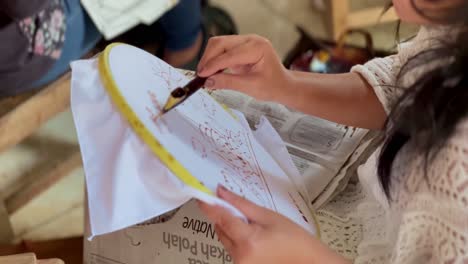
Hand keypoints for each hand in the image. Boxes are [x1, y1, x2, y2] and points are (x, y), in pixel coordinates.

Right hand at [197, 35, 291, 101]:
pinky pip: (222, 49)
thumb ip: (228, 83)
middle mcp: (251, 40)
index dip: (213, 65)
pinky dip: (214, 60)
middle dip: (208, 59)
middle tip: (200, 75)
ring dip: (209, 58)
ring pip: (219, 44)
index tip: (201, 75)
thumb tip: (208, 82)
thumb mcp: (251, 87)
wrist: (282, 85)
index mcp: (258, 47)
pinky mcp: (240, 47)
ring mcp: (245, 42)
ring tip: (204, 75)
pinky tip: (211, 72)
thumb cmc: (272, 86)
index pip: (230, 54)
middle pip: (221, 43)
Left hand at [198, 185, 348, 263]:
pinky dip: (236, 238)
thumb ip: (242, 205)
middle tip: (239, 208)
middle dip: (225, 215)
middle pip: (220, 228)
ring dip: (230, 227)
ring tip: (254, 226)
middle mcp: (240, 256)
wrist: (307, 260)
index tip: (201, 195)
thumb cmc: (294, 240)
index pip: (220, 218)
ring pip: (223, 238)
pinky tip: (253, 236)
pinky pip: (230, 247)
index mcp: (248, 241)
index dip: (209, 205)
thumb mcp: (268, 216)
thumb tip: (222, 193)